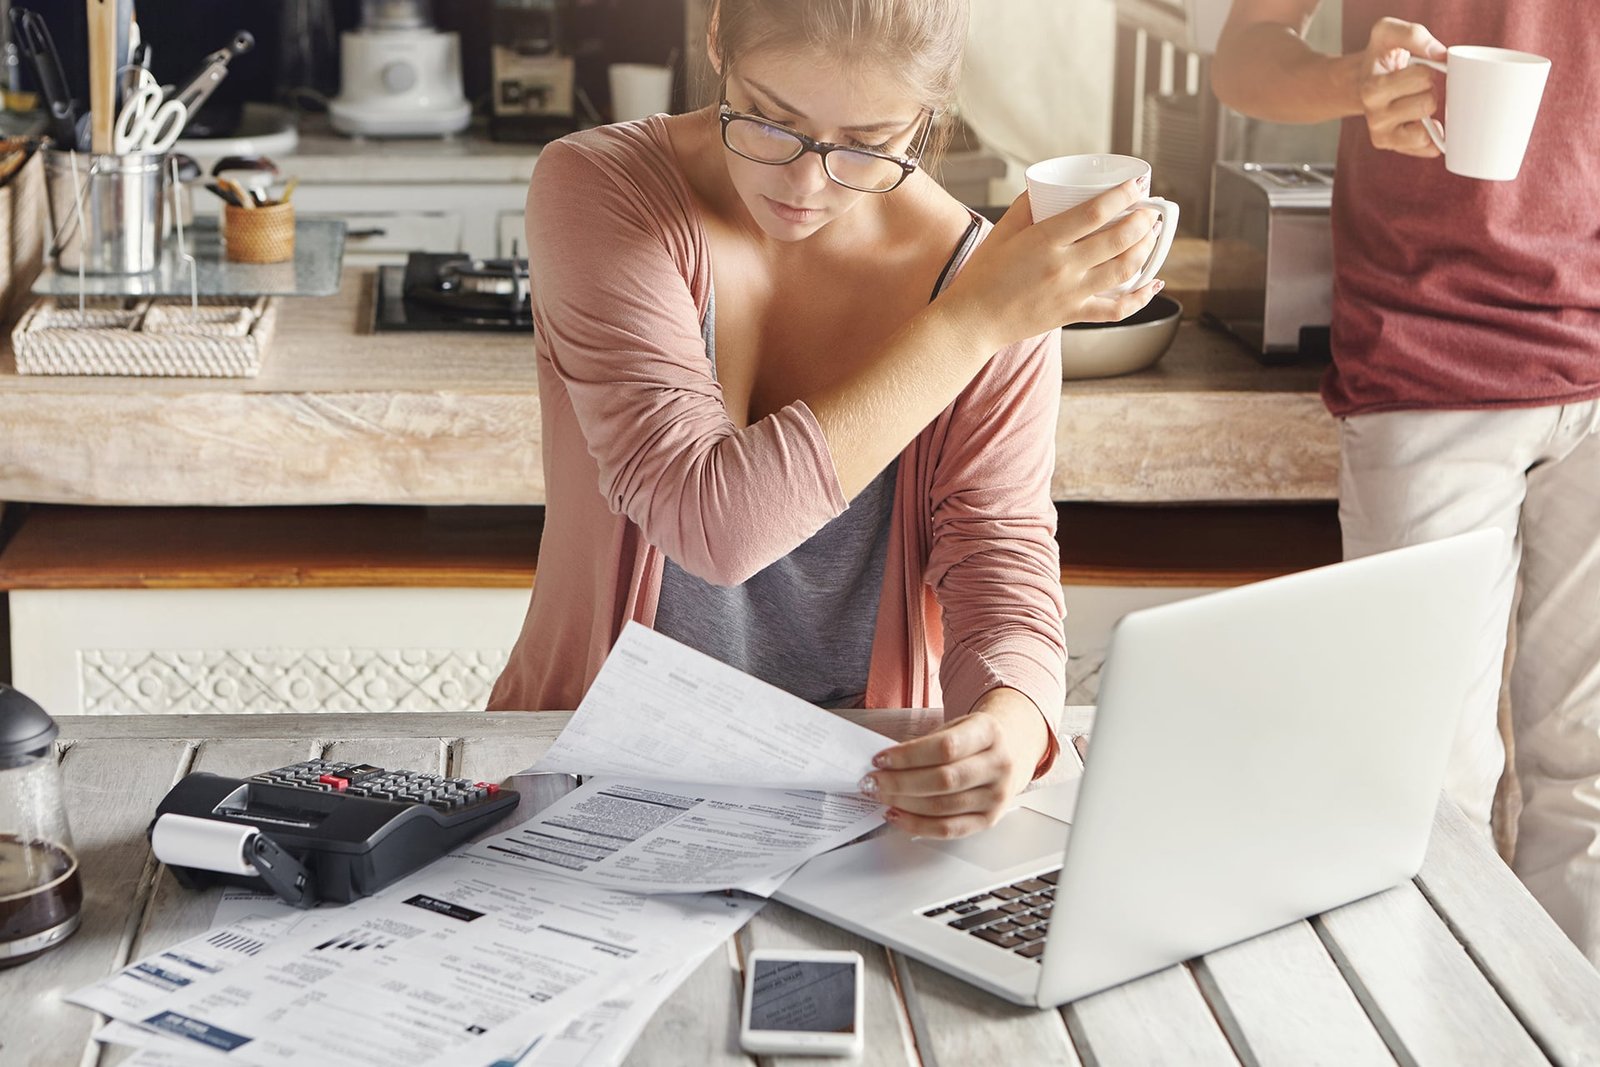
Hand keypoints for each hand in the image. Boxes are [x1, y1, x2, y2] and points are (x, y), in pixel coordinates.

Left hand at [860, 688, 1049, 838]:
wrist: (1010, 752)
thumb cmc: (973, 740)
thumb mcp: (956, 727)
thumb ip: (926, 744)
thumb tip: (885, 765)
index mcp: (989, 733)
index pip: (945, 747)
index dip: (908, 756)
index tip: (880, 759)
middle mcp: (999, 765)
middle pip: (943, 780)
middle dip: (900, 783)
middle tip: (872, 782)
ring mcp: (996, 796)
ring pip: (943, 806)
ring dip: (904, 804)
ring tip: (880, 796)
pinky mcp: (989, 820)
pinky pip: (949, 829)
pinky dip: (917, 825)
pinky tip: (897, 815)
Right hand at [940, 184, 1163, 352]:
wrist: (972, 321)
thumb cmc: (983, 275)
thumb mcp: (1002, 231)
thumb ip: (1027, 207)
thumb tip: (1049, 188)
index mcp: (1044, 241)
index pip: (1094, 212)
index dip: (1122, 195)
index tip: (1137, 185)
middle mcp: (1062, 267)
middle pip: (1118, 239)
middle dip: (1142, 220)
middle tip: (1150, 210)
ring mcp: (1071, 293)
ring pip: (1124, 270)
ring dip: (1145, 250)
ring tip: (1150, 236)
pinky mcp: (1073, 315)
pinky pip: (1116, 310)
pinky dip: (1140, 299)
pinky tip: (1153, 284)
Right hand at [1357, 17, 1447, 156]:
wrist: (1359, 80)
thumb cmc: (1380, 57)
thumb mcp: (1388, 33)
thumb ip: (1413, 35)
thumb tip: (1441, 56)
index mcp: (1372, 88)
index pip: (1422, 78)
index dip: (1427, 69)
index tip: (1418, 68)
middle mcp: (1373, 115)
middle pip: (1427, 104)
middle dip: (1430, 91)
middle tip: (1417, 87)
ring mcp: (1381, 134)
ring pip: (1424, 132)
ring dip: (1429, 114)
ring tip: (1416, 103)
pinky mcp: (1390, 146)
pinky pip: (1423, 149)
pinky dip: (1431, 138)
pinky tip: (1426, 125)